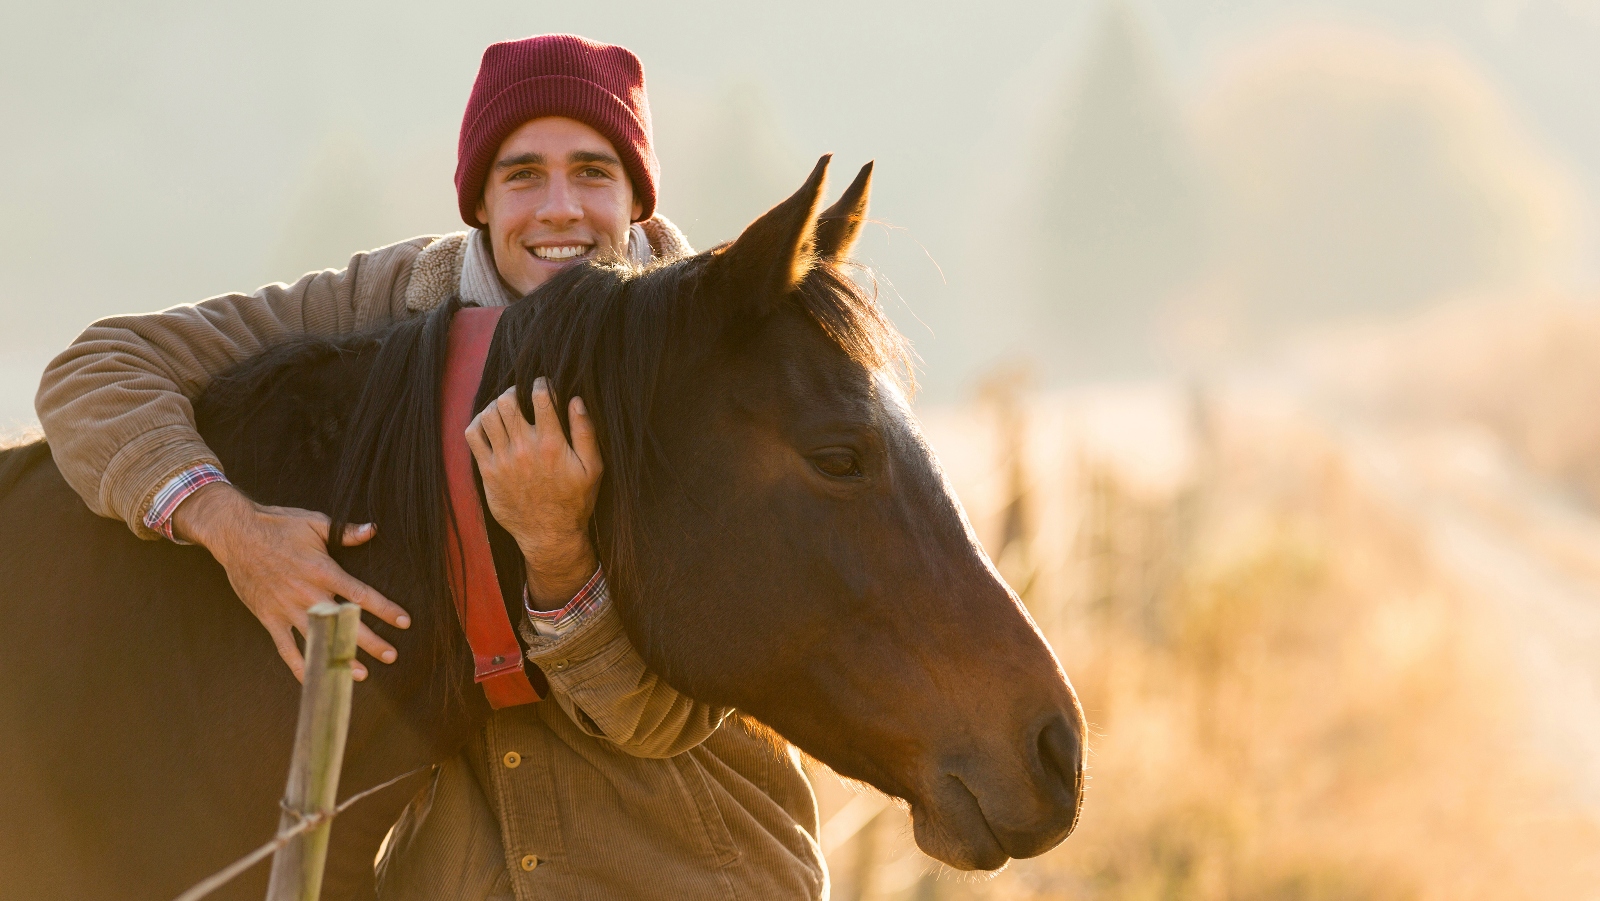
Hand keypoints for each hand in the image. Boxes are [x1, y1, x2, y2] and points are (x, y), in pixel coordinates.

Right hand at [171, 481, 411, 680]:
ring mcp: (286, 608)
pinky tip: (314, 677)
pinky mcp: (269, 617)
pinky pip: (286, 648)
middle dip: (370, 641)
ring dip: (339, 657)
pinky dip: (300, 665)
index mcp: (322, 570)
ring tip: (361, 674)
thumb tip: (372, 530)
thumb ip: (345, 532)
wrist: (235, 534)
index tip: (404, 621)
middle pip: (344, 623)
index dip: (385, 609)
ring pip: (318, 640)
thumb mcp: (315, 523)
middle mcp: (307, 593)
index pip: (361, 595)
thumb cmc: (278, 525)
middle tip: (392, 655)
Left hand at [465, 377, 601, 607]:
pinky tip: (490, 425)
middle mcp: (524, 449)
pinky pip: (473, 436)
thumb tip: (576, 401)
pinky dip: (478, 423)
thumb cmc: (574, 501)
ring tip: (505, 409)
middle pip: (508, 402)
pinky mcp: (488, 472)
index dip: (541, 384)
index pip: (541, 398)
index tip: (542, 384)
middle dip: (514, 391)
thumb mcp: (593, 469)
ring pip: (488, 415)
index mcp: (552, 444)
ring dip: (496, 405)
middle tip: (520, 395)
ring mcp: (503, 460)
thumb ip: (586, 433)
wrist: (549, 535)